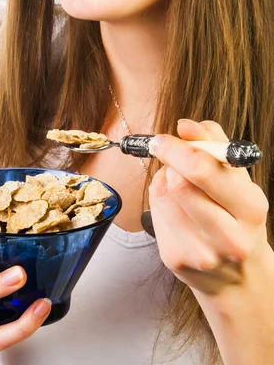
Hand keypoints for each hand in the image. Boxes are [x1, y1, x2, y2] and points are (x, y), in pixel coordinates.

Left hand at [148, 119, 269, 295]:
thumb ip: (215, 146)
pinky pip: (154, 213)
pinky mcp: (176, 260)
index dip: (178, 148)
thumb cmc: (238, 219)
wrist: (238, 280)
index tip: (166, 136)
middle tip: (164, 148)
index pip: (203, 170)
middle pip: (180, 184)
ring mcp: (200, 252)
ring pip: (163, 195)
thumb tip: (186, 125)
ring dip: (164, 179)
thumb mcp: (239, 182)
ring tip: (177, 182)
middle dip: (169, 160)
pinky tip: (175, 206)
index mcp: (251, 209)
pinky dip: (160, 200)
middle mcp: (229, 236)